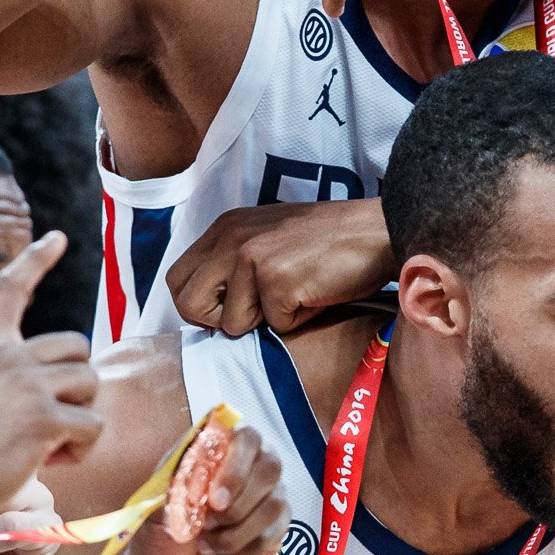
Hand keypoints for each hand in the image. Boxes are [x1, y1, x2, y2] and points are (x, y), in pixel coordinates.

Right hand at [0, 232, 102, 541]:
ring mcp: (24, 383)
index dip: (36, 258)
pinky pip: (93, 425)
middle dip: (77, 387)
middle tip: (51, 426)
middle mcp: (3, 355)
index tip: (57, 236)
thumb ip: (5, 383)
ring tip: (50, 447)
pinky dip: (82, 449)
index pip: (10, 288)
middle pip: (77, 347)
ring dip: (82, 417)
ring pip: (91, 382)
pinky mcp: (42, 418)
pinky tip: (51, 463)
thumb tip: (61, 384)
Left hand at [125, 423, 288, 554]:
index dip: (236, 466)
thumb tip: (204, 472)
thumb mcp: (156, 504)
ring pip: (274, 504)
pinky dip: (244, 551)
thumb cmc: (160, 533)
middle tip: (208, 523)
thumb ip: (179, 481)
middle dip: (239, 501)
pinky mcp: (273, 529)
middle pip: (271, 466)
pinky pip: (274, 534)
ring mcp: (265, 497)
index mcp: (218, 450)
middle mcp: (248, 467)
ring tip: (206, 543)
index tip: (213, 499)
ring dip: (237, 532)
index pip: (246, 436)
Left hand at [166, 198, 393, 338]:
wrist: (377, 231)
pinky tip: (316, 294)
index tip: (232, 309)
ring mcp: (252, 258)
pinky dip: (299, 320)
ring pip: (232, 324)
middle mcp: (231, 238)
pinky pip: (275, 326)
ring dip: (267, 320)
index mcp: (224, 228)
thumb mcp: (268, 238)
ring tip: (298, 293)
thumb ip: (235, 263)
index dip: (201, 305)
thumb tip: (210, 308)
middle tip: (258, 312)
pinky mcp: (277, 280)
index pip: (177, 280)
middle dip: (220, 321)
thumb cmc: (329, 243)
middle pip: (187, 304)